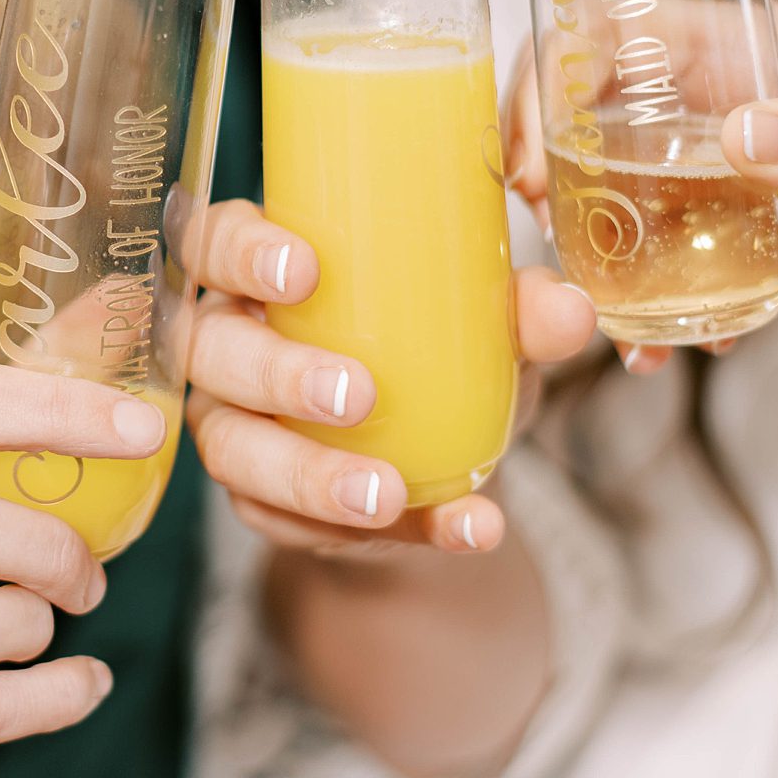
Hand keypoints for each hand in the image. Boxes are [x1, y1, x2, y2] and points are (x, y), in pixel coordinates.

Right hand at [183, 198, 593, 558]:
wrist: (435, 455)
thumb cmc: (432, 348)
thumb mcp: (478, 325)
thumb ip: (517, 311)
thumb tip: (568, 309)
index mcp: (255, 271)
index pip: (212, 241)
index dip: (241, 253)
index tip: (305, 270)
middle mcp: (223, 344)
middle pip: (208, 351)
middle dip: (276, 373)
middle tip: (356, 395)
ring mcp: (230, 424)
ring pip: (231, 450)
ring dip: (307, 475)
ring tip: (386, 494)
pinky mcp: (258, 502)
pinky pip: (291, 526)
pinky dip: (377, 536)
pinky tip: (450, 531)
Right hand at [505, 1, 777, 369]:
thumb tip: (744, 134)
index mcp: (734, 47)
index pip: (606, 26)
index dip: (549, 74)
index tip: (533, 151)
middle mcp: (705, 103)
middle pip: (579, 110)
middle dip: (546, 169)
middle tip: (542, 223)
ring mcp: (702, 171)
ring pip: (600, 194)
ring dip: (585, 252)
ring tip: (597, 303)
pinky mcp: (710, 238)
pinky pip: (643, 263)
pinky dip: (635, 311)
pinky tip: (657, 344)